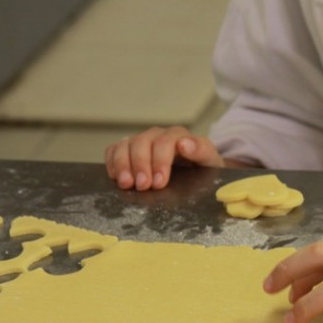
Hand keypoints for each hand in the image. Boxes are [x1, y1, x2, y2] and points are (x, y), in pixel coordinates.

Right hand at [104, 126, 223, 189]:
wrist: (197, 172)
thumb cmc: (203, 168)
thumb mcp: (210, 160)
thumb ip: (201, 150)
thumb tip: (184, 144)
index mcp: (179, 136)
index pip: (166, 141)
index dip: (160, 161)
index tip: (159, 182)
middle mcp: (158, 136)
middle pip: (142, 142)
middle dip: (141, 165)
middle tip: (143, 186)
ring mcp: (142, 142)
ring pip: (125, 145)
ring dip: (123, 165)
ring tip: (126, 184)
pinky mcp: (129, 151)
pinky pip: (114, 150)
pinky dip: (112, 162)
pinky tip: (116, 177)